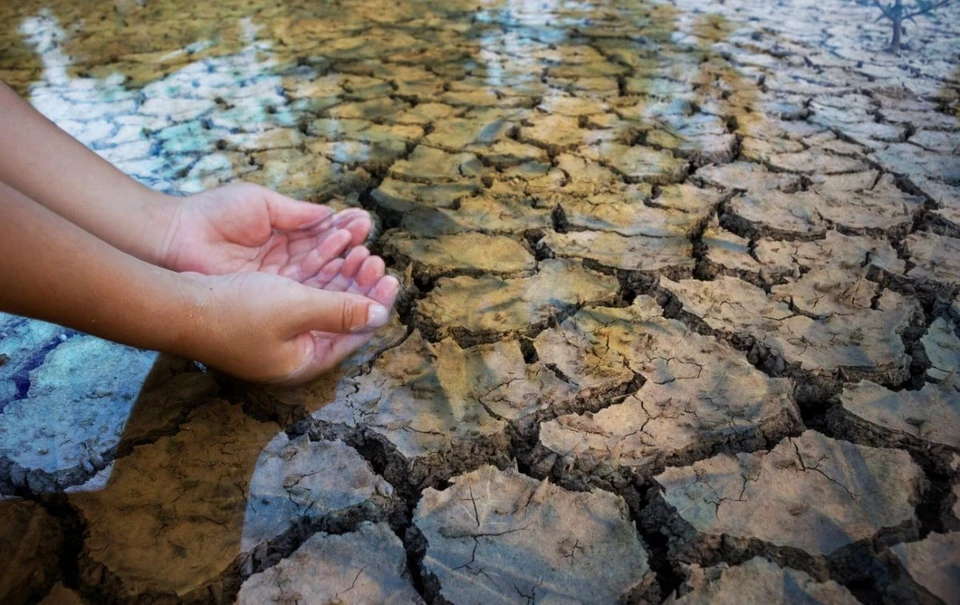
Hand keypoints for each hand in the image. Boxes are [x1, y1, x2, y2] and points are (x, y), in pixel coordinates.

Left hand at [159, 183, 373, 279]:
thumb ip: (297, 213)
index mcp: (283, 235)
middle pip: (327, 262)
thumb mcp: (261, 204)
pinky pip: (304, 296)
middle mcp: (284, 263)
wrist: (175, 238)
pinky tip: (346, 279)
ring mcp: (277, 284)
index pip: (323, 237)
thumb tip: (331, 215)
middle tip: (372, 251)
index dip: (345, 232)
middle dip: (352, 256)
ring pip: (320, 281)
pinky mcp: (268, 300)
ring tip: (366, 262)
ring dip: (345, 273)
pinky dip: (326, 289)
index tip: (365, 225)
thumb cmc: (212, 215)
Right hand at [183, 265, 398, 383]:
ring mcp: (277, 335)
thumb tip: (380, 315)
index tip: (392, 278)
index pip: (354, 335)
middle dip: (360, 286)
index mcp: (305, 361)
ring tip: (358, 250)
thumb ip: (341, 311)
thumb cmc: (235, 311)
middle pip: (341, 317)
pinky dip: (317, 273)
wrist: (177, 304)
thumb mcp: (296, 308)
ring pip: (322, 301)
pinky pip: (302, 292)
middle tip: (375, 259)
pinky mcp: (263, 314)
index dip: (376, 305)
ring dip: (341, 275)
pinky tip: (329, 251)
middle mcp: (294, 351)